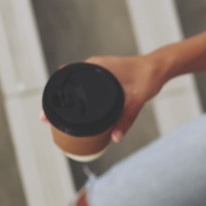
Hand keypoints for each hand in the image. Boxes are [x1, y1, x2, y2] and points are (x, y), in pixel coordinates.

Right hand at [39, 54, 167, 142]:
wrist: (160, 66)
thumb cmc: (148, 77)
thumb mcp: (136, 99)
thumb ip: (126, 119)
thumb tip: (115, 138)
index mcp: (95, 67)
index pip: (64, 79)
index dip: (52, 96)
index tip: (45, 113)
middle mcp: (93, 67)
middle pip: (66, 84)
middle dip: (56, 101)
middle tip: (47, 120)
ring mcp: (98, 70)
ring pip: (74, 85)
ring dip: (66, 98)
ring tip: (56, 118)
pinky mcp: (104, 75)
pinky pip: (84, 86)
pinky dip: (78, 96)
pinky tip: (76, 109)